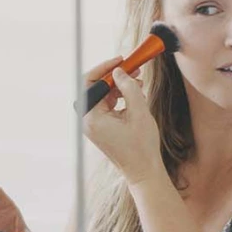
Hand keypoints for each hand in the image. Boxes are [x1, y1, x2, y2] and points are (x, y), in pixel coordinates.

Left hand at [82, 59, 164, 185]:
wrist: (143, 171)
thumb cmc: (141, 147)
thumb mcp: (139, 112)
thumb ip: (128, 88)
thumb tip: (119, 71)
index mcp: (92, 118)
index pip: (89, 83)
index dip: (105, 68)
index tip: (121, 60)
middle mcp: (88, 120)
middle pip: (95, 88)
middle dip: (115, 77)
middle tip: (133, 69)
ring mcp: (94, 124)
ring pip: (103, 95)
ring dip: (120, 87)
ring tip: (139, 84)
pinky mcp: (101, 127)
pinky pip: (107, 105)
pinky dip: (120, 98)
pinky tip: (135, 96)